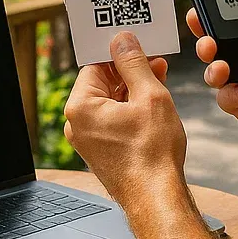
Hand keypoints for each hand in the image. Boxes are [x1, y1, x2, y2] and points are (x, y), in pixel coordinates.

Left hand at [63, 33, 184, 210]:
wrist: (157, 197)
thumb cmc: (152, 154)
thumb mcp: (149, 96)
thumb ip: (134, 63)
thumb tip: (122, 41)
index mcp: (81, 107)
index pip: (95, 65)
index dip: (119, 52)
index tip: (137, 44)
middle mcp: (78, 124)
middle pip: (102, 82)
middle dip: (129, 71)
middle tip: (155, 61)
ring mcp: (88, 140)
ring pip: (110, 101)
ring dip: (133, 90)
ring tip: (160, 82)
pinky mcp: (102, 150)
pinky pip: (113, 119)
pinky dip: (131, 109)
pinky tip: (153, 105)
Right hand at [189, 0, 237, 167]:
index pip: (232, 23)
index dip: (214, 15)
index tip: (202, 5)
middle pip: (216, 47)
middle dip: (204, 40)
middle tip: (207, 39)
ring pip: (215, 74)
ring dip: (213, 68)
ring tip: (223, 66)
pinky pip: (228, 100)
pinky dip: (233, 94)